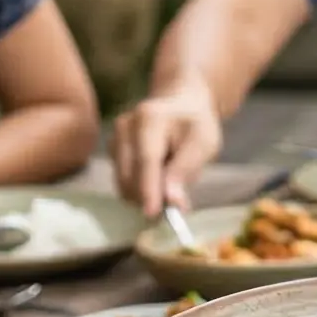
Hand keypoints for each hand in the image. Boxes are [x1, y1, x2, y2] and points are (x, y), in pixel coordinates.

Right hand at [113, 82, 223, 216]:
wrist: (180, 103)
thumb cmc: (195, 124)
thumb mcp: (203, 143)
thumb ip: (186, 170)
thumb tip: (172, 201)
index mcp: (150, 117)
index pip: (146, 159)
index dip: (148, 188)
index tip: (152, 213)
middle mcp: (125, 125)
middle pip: (129, 174)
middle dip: (148, 196)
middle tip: (175, 208)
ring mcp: (115, 137)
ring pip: (123, 181)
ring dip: (145, 193)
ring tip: (170, 182)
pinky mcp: (112, 149)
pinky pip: (123, 180)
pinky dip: (139, 187)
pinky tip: (157, 175)